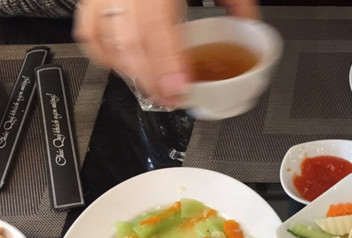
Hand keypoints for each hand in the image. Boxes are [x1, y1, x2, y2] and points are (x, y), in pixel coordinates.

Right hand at [73, 0, 258, 106]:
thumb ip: (237, 0)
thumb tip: (249, 28)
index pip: (154, 24)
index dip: (166, 62)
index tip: (179, 90)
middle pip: (127, 38)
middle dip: (150, 78)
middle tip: (171, 99)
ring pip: (102, 35)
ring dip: (128, 70)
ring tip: (153, 88)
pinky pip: (88, 26)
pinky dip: (104, 52)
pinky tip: (125, 66)